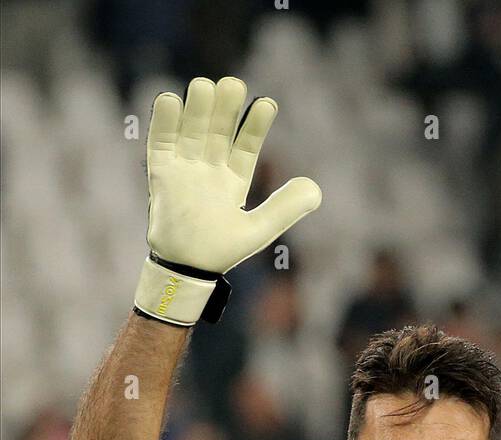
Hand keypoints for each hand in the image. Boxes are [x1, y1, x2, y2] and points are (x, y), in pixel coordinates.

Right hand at [134, 76, 321, 326]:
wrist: (186, 269)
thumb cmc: (221, 251)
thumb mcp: (259, 230)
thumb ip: (285, 208)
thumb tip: (316, 189)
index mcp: (234, 179)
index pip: (247, 144)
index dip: (256, 124)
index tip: (268, 104)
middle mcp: (210, 167)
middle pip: (218, 128)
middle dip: (225, 107)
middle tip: (234, 85)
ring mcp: (185, 167)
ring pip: (192, 128)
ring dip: (198, 108)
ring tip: (206, 87)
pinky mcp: (161, 171)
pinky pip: (160, 140)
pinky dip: (164, 121)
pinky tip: (170, 99)